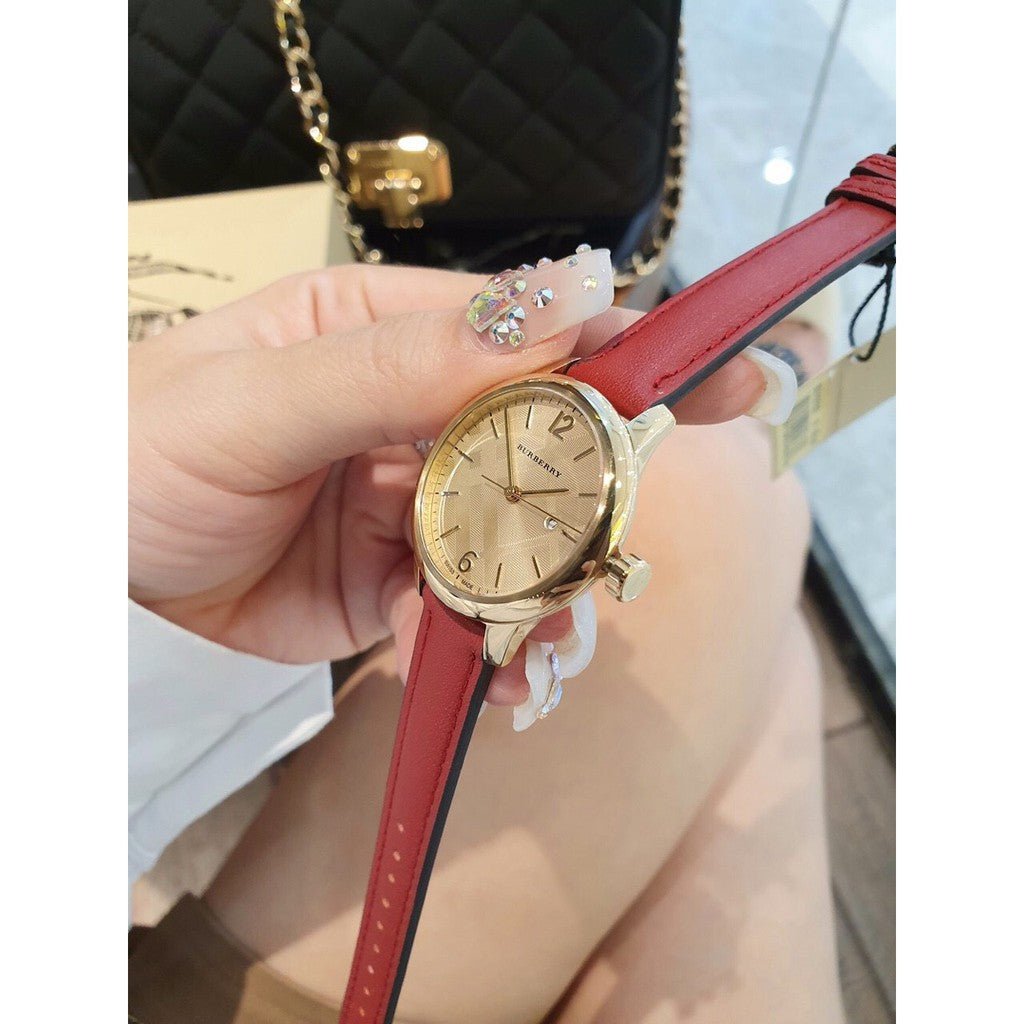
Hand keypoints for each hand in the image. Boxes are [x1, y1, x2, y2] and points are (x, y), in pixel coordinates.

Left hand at [129, 264, 771, 703]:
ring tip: (541, 648)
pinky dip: (489, 647)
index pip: (530, 335)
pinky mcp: (395, 584)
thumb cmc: (141, 445)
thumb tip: (559, 306)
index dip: (625, 359)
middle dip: (588, 507)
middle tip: (604, 558)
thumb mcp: (259, 397)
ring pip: (520, 542)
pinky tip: (494, 681)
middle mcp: (415, 412)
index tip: (718, 388)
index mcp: (389, 331)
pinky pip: (468, 613)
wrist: (82, 559)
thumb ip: (400, 361)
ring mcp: (413, 503)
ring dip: (544, 595)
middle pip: (545, 448)